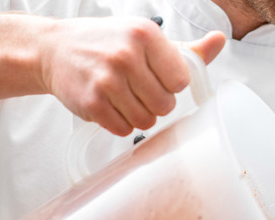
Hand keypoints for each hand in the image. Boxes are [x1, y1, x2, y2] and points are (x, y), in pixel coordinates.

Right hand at [39, 18, 225, 135]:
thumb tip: (220, 41)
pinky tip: (109, 105)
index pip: (181, 81)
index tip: (156, 77)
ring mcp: (107, 80)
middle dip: (155, 103)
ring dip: (139, 115)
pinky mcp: (91, 102)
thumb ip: (187, 49)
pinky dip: (119, 123)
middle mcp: (126, 55)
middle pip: (165, 105)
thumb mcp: (147, 38)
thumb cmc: (107, 43)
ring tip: (124, 97)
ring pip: (146, 121)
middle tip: (137, 89)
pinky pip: (123, 129)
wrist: (55, 49)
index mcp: (146, 35)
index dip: (170, 85)